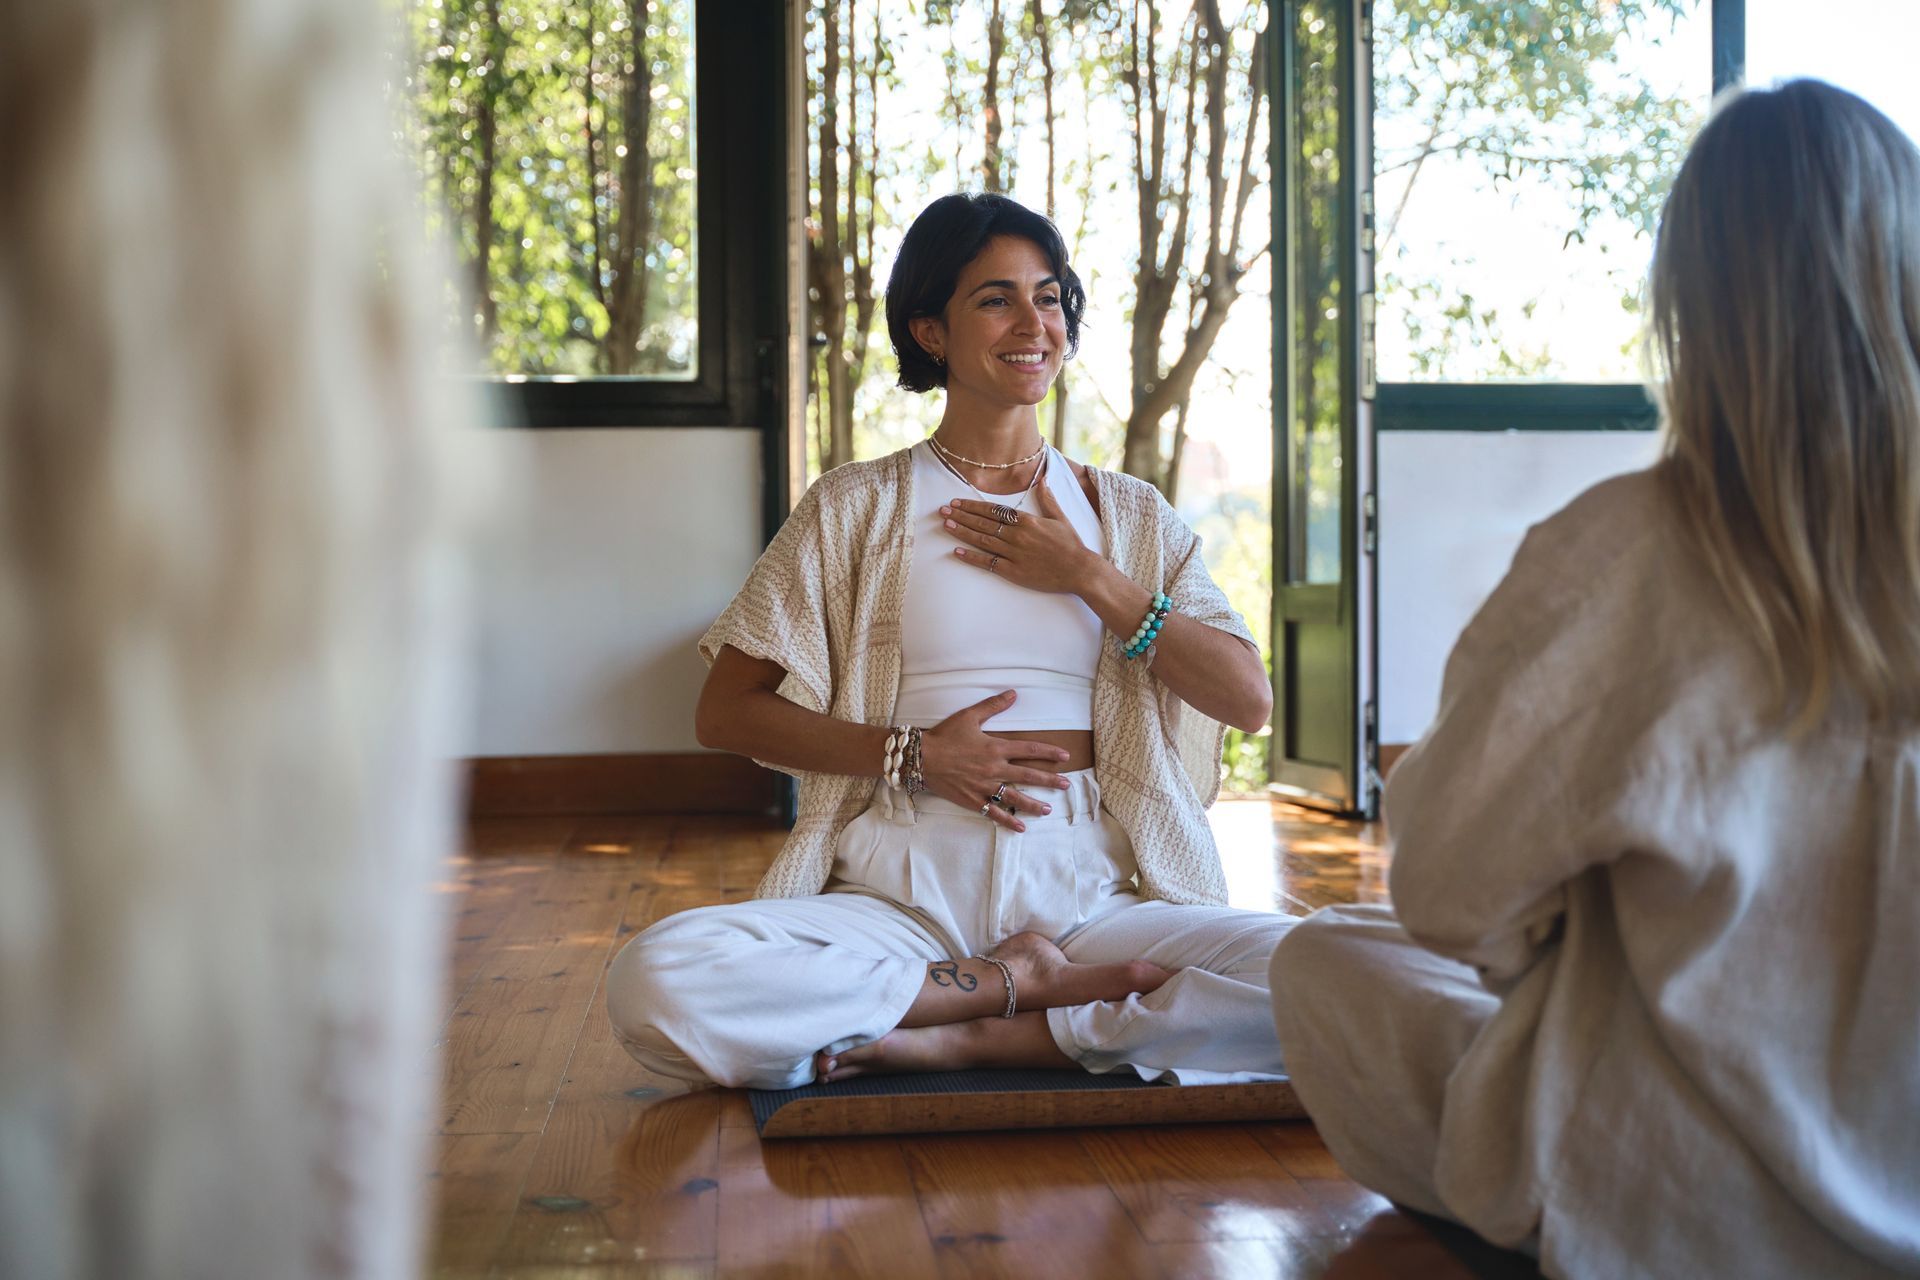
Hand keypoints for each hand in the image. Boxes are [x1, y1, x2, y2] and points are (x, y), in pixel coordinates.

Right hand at [920, 691, 1072, 832]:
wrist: (921, 758)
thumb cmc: (944, 735)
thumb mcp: (969, 716)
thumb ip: (993, 705)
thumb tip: (1013, 693)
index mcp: (996, 748)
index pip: (1029, 750)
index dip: (1049, 752)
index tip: (1065, 756)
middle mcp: (994, 769)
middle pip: (1029, 775)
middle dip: (1050, 780)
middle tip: (1066, 784)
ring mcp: (985, 787)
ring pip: (1015, 797)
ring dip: (1034, 804)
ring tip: (1048, 809)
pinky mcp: (974, 800)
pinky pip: (995, 813)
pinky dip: (1009, 821)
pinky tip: (1021, 827)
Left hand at [942, 477, 1095, 595]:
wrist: (1080, 570)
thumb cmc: (1071, 544)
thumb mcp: (1060, 518)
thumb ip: (1048, 499)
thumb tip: (1043, 479)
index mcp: (1027, 521)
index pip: (994, 510)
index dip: (974, 506)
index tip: (958, 502)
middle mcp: (1017, 535)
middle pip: (984, 523)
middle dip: (962, 516)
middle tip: (943, 511)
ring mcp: (1014, 553)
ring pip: (983, 540)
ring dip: (963, 532)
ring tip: (947, 525)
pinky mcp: (1014, 571)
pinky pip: (989, 562)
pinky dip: (972, 557)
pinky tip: (958, 552)